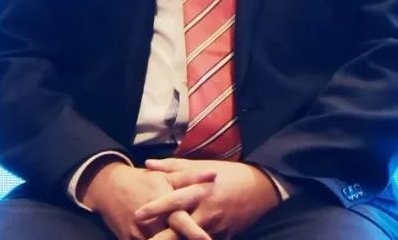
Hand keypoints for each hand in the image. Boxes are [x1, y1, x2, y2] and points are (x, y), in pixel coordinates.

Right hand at [79, 159, 216, 239]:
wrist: (109, 187)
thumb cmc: (143, 180)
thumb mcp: (165, 176)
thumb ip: (190, 177)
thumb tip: (214, 174)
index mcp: (162, 204)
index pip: (180, 221)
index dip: (194, 232)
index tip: (208, 239)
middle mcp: (150, 222)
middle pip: (171, 238)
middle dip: (185, 238)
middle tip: (205, 238)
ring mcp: (138, 234)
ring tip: (186, 236)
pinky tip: (164, 237)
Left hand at [136, 159, 280, 239]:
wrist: (260, 188)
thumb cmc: (227, 174)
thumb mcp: (201, 166)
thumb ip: (173, 167)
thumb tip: (148, 164)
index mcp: (200, 190)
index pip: (174, 200)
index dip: (156, 207)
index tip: (137, 214)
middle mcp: (207, 210)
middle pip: (180, 228)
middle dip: (163, 238)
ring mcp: (216, 226)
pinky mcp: (224, 236)